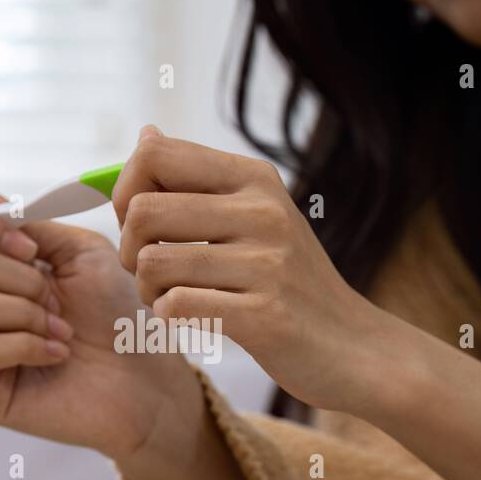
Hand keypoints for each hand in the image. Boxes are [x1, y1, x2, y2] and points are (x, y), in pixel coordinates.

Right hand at [0, 173, 201, 461]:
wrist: (146, 377)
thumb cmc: (116, 314)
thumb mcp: (76, 251)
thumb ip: (20, 218)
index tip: (32, 245)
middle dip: (21, 274)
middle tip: (58, 299)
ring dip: (26, 310)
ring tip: (61, 328)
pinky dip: (27, 345)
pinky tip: (58, 354)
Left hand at [114, 127, 391, 415]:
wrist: (353, 345)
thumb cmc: (291, 282)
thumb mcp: (256, 216)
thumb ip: (199, 179)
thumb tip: (146, 134)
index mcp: (254, 179)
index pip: (154, 155)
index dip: (127, 191)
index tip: (140, 224)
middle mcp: (262, 211)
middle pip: (143, 211)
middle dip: (128, 248)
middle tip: (150, 271)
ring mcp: (266, 263)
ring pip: (151, 262)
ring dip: (146, 289)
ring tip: (170, 297)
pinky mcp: (263, 315)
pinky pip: (175, 305)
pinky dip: (167, 316)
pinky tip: (189, 318)